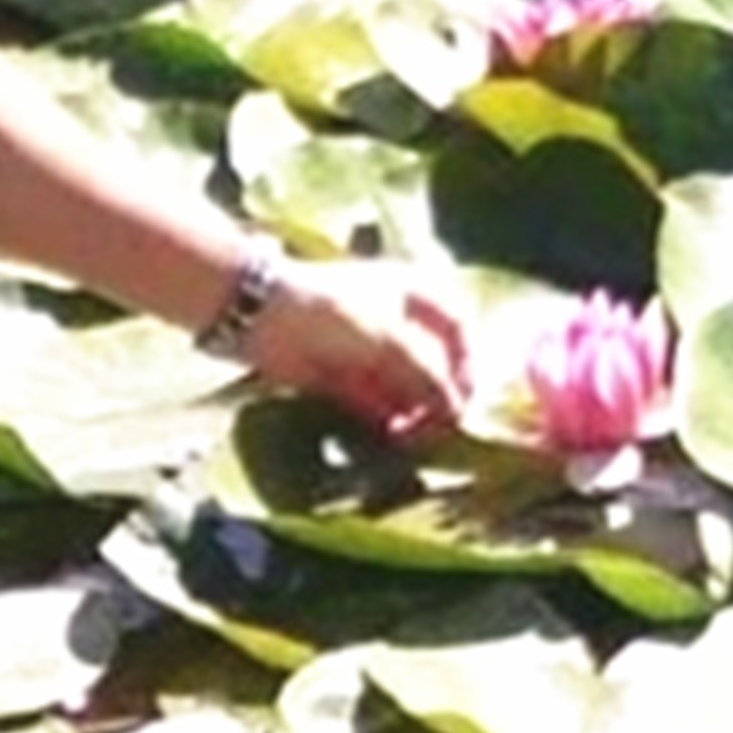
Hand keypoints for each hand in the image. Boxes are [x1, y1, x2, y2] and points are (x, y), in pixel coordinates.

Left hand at [240, 260, 466, 438]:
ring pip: (405, 387)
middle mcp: (395, 321)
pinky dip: (389, 420)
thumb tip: (456, 411)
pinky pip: (376, 403)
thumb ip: (429, 377)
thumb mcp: (393, 341)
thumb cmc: (335, 311)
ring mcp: (367, 350)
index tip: (469, 396)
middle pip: (432, 363)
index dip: (468, 363)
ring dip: (417, 412)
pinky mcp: (343, 377)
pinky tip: (397, 437)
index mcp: (413, 294)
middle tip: (447, 428)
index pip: (457, 328)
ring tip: (424, 438)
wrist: (263, 315)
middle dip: (442, 395)